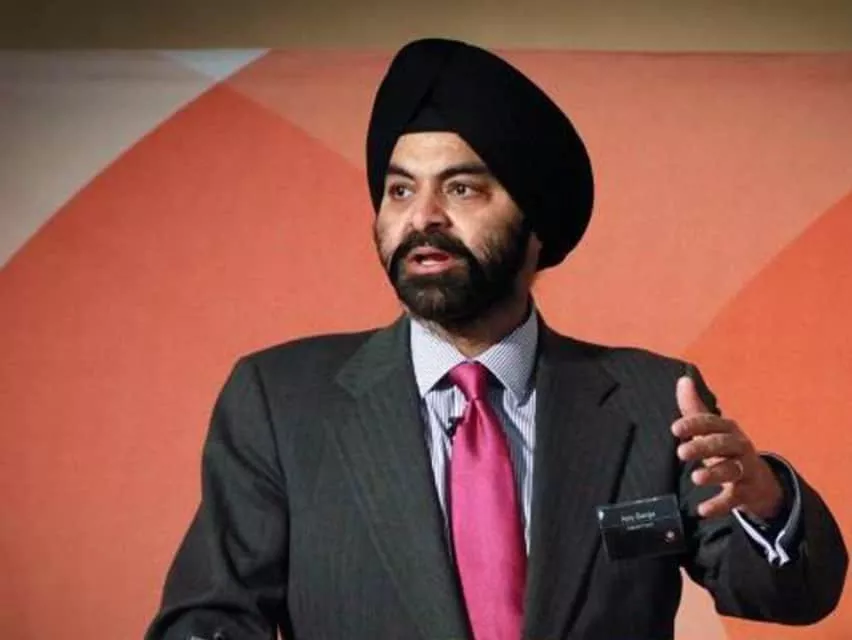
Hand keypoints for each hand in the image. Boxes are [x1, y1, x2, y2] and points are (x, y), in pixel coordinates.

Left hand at [672, 376, 782, 520]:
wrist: (760, 482)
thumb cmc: (726, 450)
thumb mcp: (711, 430)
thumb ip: (694, 408)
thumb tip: (683, 379)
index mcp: (728, 429)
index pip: (712, 423)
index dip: (694, 424)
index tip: (674, 429)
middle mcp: (740, 447)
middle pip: (723, 445)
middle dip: (703, 447)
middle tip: (681, 453)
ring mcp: (746, 470)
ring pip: (732, 470)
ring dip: (714, 473)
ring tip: (695, 478)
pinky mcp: (747, 492)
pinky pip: (734, 499)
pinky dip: (719, 504)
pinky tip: (702, 510)